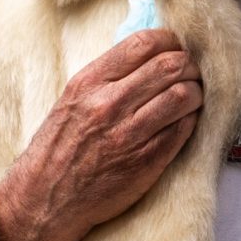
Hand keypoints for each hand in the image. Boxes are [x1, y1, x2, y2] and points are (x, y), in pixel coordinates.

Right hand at [0, 28, 204, 240]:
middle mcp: (109, 104)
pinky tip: (183, 120)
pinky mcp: (147, 161)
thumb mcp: (71, 101)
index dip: (169, 41)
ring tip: (191, 96)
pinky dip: (191, 120)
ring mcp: (130, 134)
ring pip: (185, 95)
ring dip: (196, 92)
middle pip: (171, 66)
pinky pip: (184, 129)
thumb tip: (148, 55)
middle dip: (189, 65)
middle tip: (190, 72)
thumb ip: (107, 77)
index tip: (175, 47)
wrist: (45, 200)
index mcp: (88, 83)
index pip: (143, 43)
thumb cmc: (57, 150)